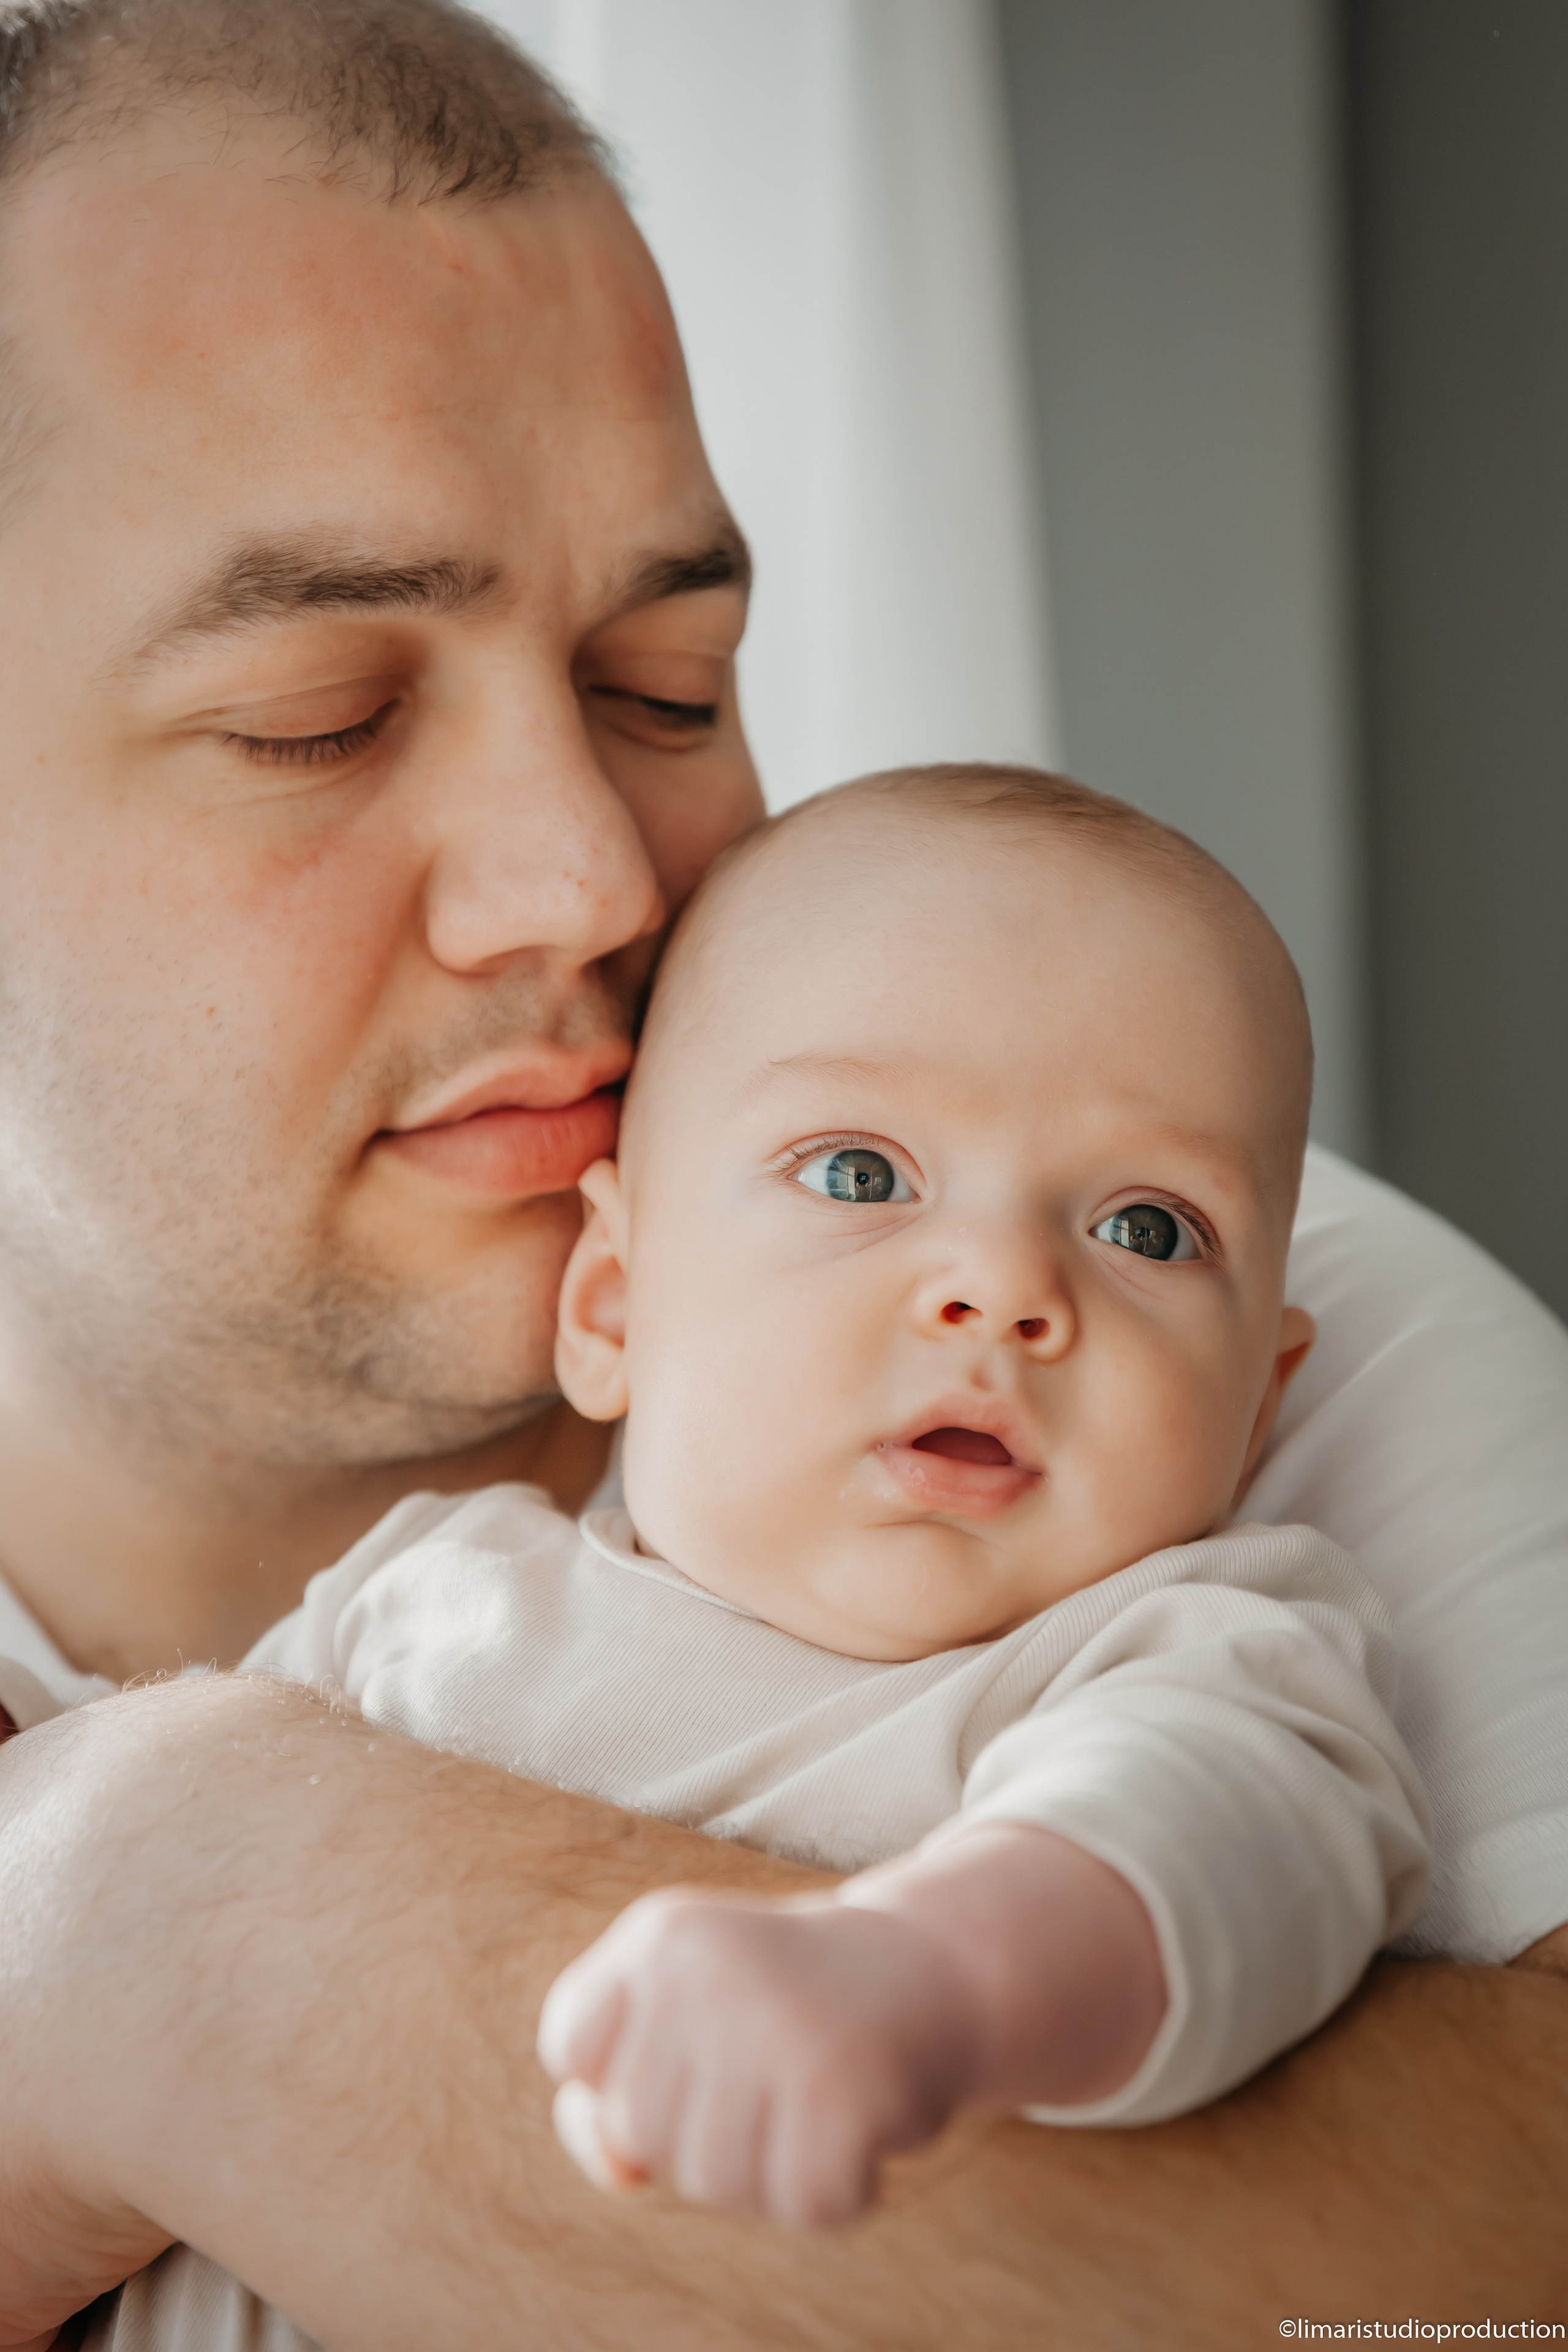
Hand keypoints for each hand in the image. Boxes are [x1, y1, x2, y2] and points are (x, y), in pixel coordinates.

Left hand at [536, 1888, 985, 2226]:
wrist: (931, 1969)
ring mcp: (780, 2029)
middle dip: (697, 2126)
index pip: (571, 2050)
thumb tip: (622, 2176)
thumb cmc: (782, 2007)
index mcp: (663, 1934)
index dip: (625, 2067)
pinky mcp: (846, 2092)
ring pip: (712, 2181)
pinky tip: (859, 2123)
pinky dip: (836, 2188)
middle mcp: (712, 1971)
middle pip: (637, 2129)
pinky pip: (803, 2205)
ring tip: (811, 2093)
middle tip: (769, 2065)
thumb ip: (618, 2094)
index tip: (693, 2031)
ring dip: (764, 2167)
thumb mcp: (683, 2016)